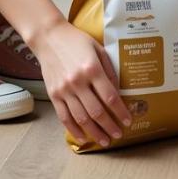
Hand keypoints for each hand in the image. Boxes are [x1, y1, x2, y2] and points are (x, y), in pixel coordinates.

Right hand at [33, 19, 131, 146]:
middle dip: (110, 126)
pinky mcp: (53, 95)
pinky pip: (64, 118)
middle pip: (97, 112)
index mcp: (92, 69)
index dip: (120, 111)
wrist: (49, 38)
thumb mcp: (98, 49)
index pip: (110, 97)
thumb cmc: (77, 41)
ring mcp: (64, 90)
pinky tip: (83, 138)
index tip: (128, 121)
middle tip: (118, 135)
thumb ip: (109, 70)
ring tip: (105, 140)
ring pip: (81, 118)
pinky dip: (74, 130)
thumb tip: (117, 92)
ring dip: (94, 132)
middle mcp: (78, 82)